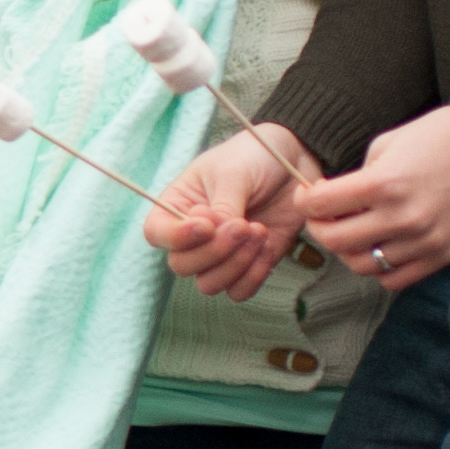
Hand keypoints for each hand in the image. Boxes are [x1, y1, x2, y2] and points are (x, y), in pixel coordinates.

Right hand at [144, 125, 318, 296]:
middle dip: (215, 251)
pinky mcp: (247, 265)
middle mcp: (194, 236)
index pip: (156, 233)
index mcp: (179, 206)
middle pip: (182, 265)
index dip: (177, 237)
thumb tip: (217, 235)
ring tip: (258, 230)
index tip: (207, 225)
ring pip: (209, 284)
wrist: (293, 163)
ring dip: (236, 263)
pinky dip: (253, 275)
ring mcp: (220, 254)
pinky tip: (267, 245)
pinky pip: (239, 291)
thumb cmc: (254, 157)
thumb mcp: (233, 173)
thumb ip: (223, 206)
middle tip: (243, 225)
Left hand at [292, 103, 449, 293]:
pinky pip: (395, 279)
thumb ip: (360, 175)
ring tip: (353, 232)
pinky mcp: (442, 255)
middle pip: (335, 242)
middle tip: (322, 218)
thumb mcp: (390, 142)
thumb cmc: (444, 137)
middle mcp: (402, 218)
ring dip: (348, 251)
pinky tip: (380, 247)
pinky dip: (379, 268)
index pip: (321, 206)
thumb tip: (337, 198)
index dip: (306, 201)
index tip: (308, 198)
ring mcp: (423, 241)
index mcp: (385, 183)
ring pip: (362, 265)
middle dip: (319, 228)